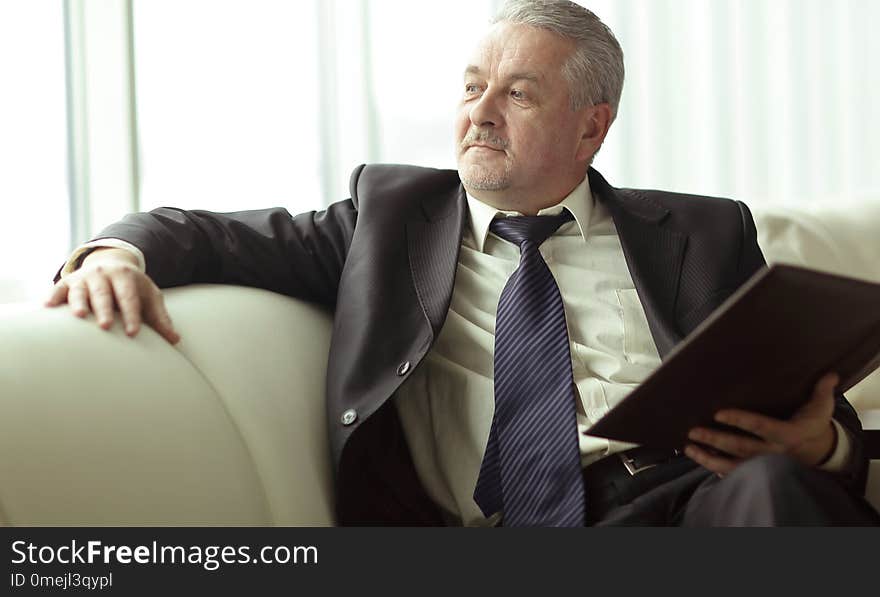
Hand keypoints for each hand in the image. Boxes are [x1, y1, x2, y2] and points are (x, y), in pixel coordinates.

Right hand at [45, 248, 179, 343]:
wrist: (112, 263)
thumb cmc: (133, 288)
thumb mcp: (149, 297)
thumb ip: (160, 318)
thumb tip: (175, 339)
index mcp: (126, 276)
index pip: (130, 297)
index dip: (132, 314)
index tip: (134, 332)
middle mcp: (103, 274)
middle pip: (104, 293)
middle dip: (105, 309)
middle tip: (106, 326)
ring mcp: (84, 277)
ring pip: (80, 290)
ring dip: (79, 302)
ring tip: (79, 315)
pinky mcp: (68, 282)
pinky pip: (58, 289)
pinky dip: (53, 296)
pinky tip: (47, 306)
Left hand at [684, 372, 838, 475]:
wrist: (818, 452)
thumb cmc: (813, 424)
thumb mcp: (821, 408)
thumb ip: (822, 390)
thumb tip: (830, 374)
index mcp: (787, 434)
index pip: (760, 427)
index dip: (739, 420)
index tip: (719, 413)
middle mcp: (773, 452)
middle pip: (740, 447)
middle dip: (715, 440)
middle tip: (694, 431)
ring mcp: (764, 465)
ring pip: (733, 465)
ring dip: (708, 458)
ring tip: (689, 447)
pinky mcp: (757, 473)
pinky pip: (734, 473)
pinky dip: (715, 468)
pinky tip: (700, 459)